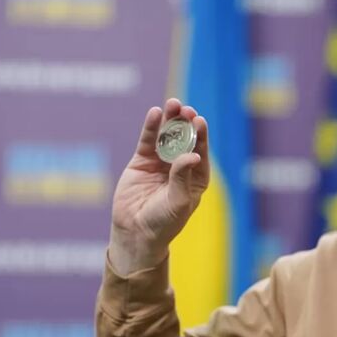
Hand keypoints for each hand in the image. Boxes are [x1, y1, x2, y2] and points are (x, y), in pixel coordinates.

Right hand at [108, 98, 209, 275]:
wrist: (136, 232)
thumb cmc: (164, 222)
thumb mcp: (178, 201)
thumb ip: (182, 177)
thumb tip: (192, 155)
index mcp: (196, 176)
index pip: (200, 151)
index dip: (200, 135)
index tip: (200, 121)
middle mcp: (180, 166)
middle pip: (185, 139)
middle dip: (186, 123)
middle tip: (186, 109)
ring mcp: (161, 162)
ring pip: (167, 136)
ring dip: (170, 119)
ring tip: (173, 104)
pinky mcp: (142, 161)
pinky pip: (148, 141)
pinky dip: (152, 127)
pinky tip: (155, 113)